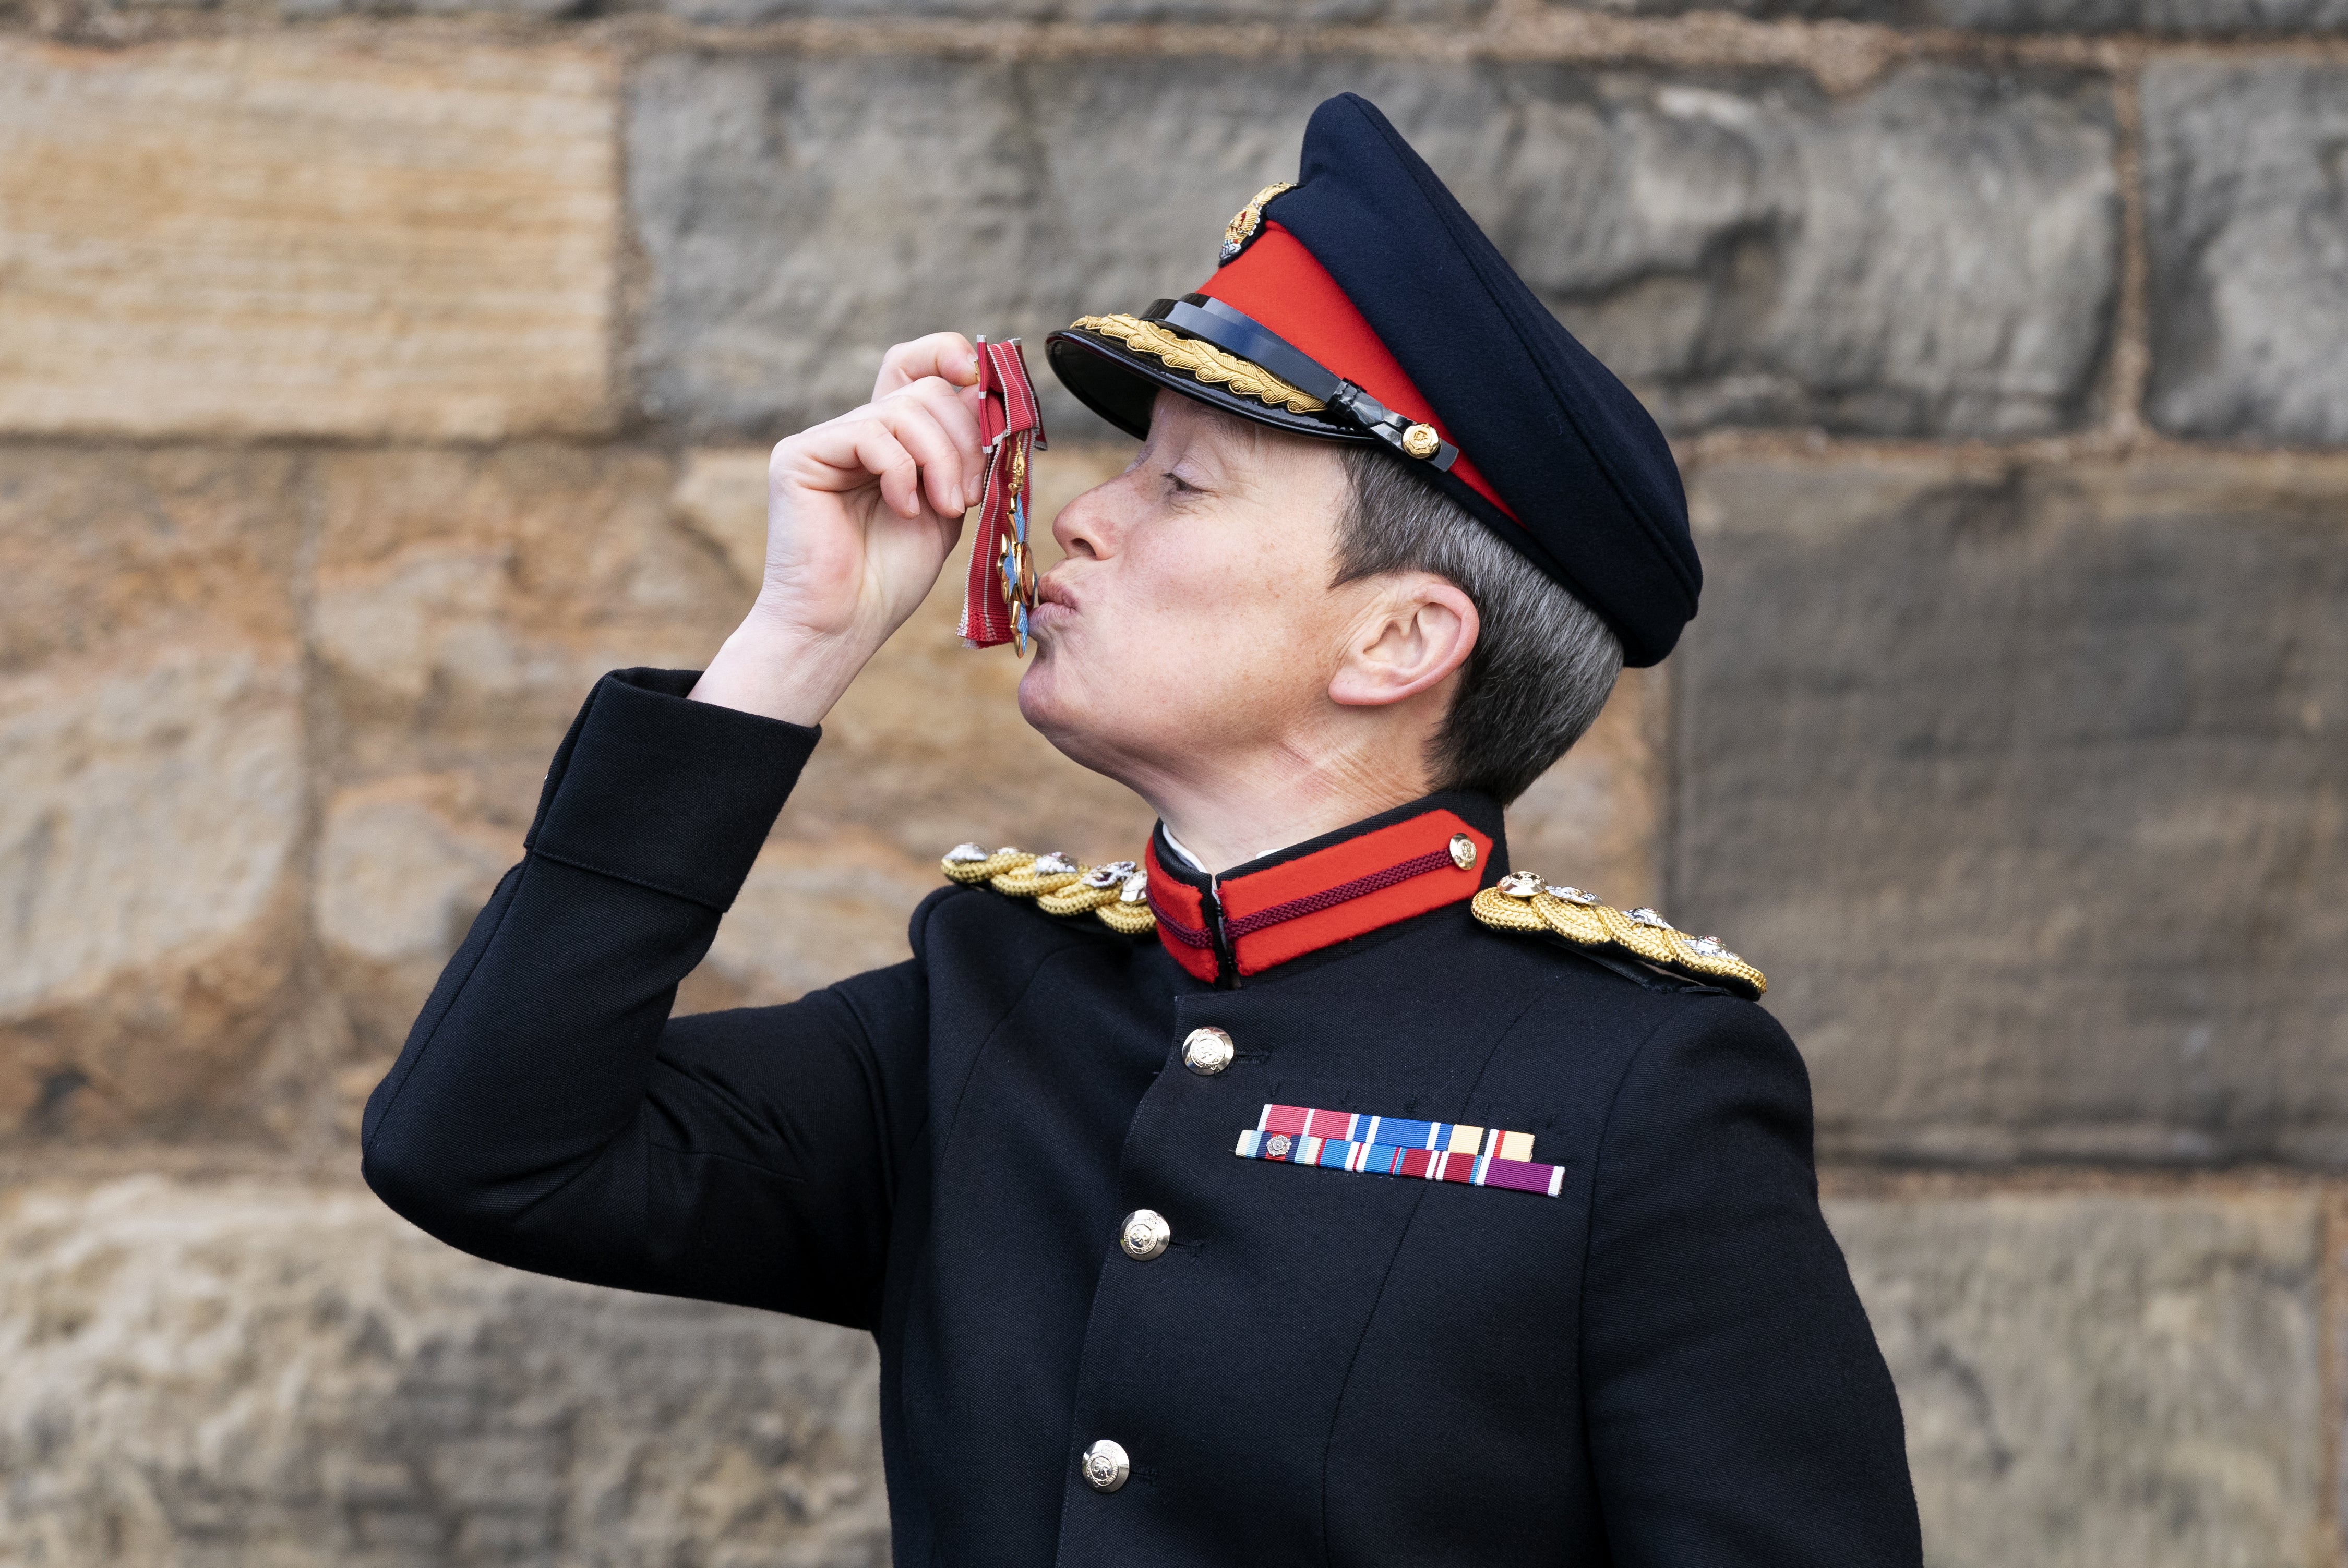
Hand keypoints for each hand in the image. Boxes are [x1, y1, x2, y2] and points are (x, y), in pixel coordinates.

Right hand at [692, 333, 987, 724]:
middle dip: (962, 439)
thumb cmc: (893, 575)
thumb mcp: (948, 503)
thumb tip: (986, 396)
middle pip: (923, 390)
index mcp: (890, 439)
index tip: (977, 375)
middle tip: (968, 496)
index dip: (947, 355)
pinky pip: (870, 434)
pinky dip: (901, 471)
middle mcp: (855, 431)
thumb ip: (964, 453)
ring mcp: (825, 440)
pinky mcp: (800, 455)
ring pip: (904, 410)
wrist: (844, 623)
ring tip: (945, 508)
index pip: (915, 367)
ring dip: (940, 460)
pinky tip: (903, 509)